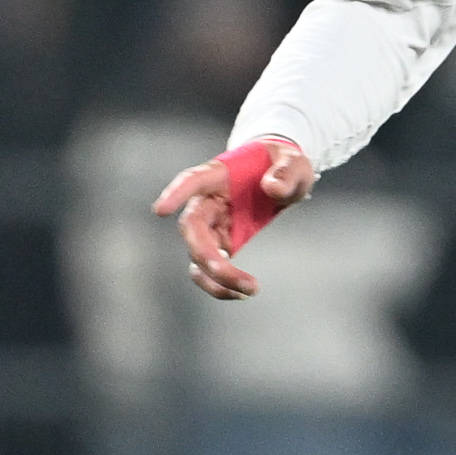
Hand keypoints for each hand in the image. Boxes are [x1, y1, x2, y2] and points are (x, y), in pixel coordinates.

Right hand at [154, 138, 315, 299]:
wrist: (282, 174)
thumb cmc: (282, 162)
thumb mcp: (294, 162)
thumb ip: (286, 171)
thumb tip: (273, 188)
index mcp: (219, 174)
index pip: (192, 181)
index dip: (176, 194)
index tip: (161, 211)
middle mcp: (208, 200)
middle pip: (193, 228)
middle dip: (207, 256)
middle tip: (233, 274)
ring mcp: (212, 223)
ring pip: (198, 253)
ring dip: (216, 277)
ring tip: (249, 290)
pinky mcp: (221, 241)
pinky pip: (210, 267)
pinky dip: (221, 283)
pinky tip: (243, 292)